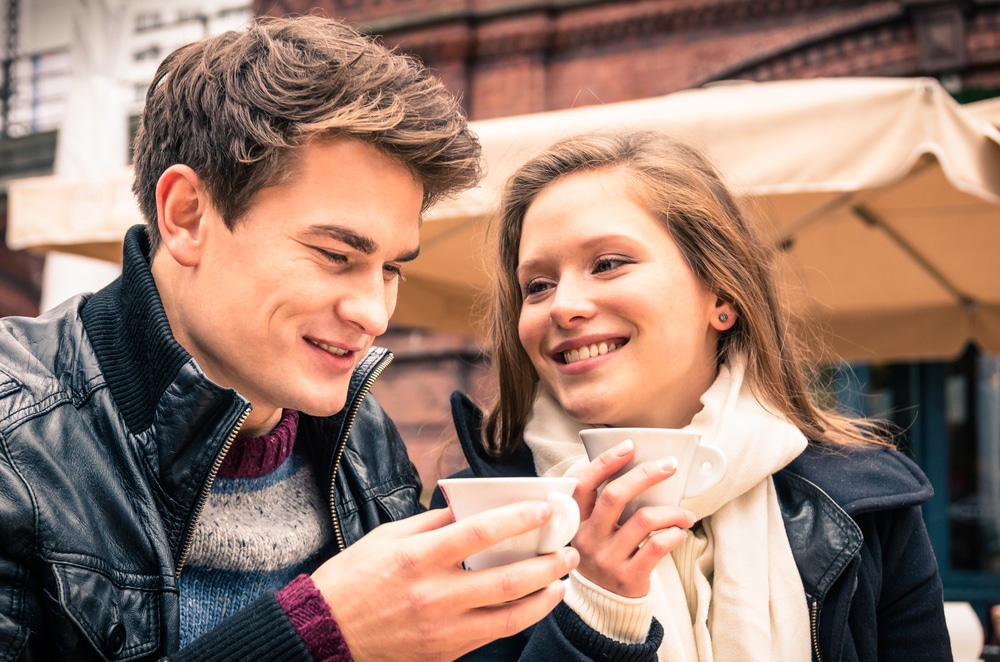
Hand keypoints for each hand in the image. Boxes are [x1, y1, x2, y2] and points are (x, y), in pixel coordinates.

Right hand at [311, 502, 579, 661]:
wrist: (324, 632)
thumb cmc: (353, 578)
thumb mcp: (388, 537)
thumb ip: (432, 521)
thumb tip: (471, 506)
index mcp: (418, 558)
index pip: (481, 533)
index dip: (520, 519)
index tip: (546, 509)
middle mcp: (434, 595)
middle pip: (507, 580)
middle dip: (547, 564)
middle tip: (568, 550)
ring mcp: (441, 630)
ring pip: (510, 616)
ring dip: (544, 596)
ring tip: (562, 580)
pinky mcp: (444, 652)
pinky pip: (493, 635)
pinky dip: (520, 618)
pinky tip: (534, 603)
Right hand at [571, 440, 695, 596]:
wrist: (604, 604)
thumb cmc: (605, 554)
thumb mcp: (594, 530)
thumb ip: (606, 505)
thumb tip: (641, 469)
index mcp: (577, 521)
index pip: (584, 484)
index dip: (605, 462)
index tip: (629, 446)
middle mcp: (588, 538)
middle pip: (615, 495)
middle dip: (646, 475)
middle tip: (669, 466)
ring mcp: (606, 558)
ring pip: (643, 520)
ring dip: (672, 511)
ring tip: (685, 514)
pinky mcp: (627, 577)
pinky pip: (657, 547)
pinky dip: (674, 534)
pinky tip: (680, 533)